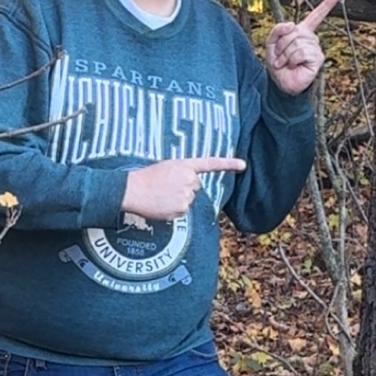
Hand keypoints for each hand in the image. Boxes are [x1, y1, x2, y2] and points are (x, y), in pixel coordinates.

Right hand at [122, 155, 246, 220]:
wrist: (132, 190)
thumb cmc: (145, 178)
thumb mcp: (166, 168)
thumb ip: (181, 174)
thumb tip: (190, 187)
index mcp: (185, 165)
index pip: (210, 164)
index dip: (228, 164)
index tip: (243, 165)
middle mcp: (189, 179)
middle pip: (195, 186)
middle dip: (184, 187)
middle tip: (166, 186)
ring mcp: (186, 195)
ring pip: (188, 200)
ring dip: (178, 199)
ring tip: (161, 195)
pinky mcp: (181, 209)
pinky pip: (182, 211)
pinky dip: (173, 210)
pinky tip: (161, 205)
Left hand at [263, 0, 341, 94]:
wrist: (281, 84)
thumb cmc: (278, 64)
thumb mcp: (271, 44)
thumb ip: (278, 30)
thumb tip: (292, 24)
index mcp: (302, 31)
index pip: (316, 16)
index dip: (327, 5)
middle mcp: (311, 38)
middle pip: (294, 30)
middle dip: (282, 44)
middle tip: (279, 58)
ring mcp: (316, 48)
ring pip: (297, 42)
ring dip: (286, 54)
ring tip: (285, 63)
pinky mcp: (318, 58)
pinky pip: (302, 52)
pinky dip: (292, 60)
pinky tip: (294, 66)